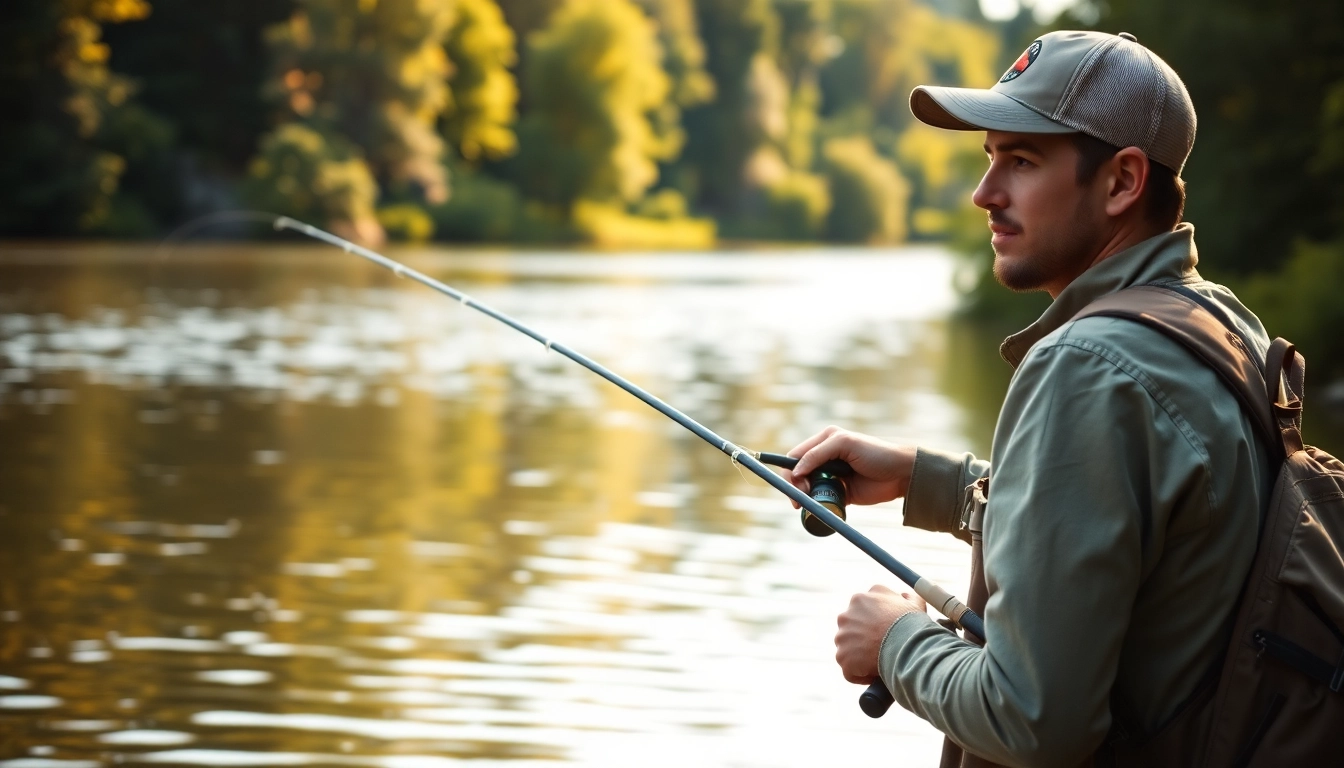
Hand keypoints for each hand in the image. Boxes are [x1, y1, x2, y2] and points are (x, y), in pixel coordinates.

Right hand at [786, 426, 916, 507]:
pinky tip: (821, 507)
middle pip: (799, 473)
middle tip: (801, 497)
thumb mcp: (844, 444)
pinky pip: (822, 500)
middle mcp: (825, 457)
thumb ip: (818, 454)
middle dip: (796, 486)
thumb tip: (796, 471)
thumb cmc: (876, 453)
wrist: (901, 474)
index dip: (790, 469)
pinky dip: (818, 504)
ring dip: (806, 497)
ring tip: (811, 502)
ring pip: (808, 488)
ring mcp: (832, 476)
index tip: (793, 484)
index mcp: (825, 441)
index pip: (797, 455)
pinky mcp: (840, 493)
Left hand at [835, 585, 927, 683]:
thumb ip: (907, 598)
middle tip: (881, 650)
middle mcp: (846, 615)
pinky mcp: (843, 657)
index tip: (884, 634)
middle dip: (863, 639)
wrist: (907, 644)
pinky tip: (875, 676)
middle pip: (851, 630)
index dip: (873, 624)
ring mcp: (842, 637)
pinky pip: (849, 669)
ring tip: (878, 664)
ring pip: (848, 649)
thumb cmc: (912, 625)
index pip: (862, 612)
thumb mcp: (914, 604)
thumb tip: (904, 597)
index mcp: (861, 599)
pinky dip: (860, 675)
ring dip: (859, 656)